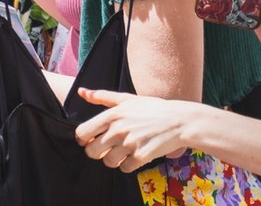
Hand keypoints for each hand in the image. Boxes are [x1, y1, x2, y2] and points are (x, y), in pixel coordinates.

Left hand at [75, 88, 199, 172]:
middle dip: (97, 152)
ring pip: (108, 162)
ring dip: (113, 159)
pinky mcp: (141, 156)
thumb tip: (81, 92)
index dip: (83, 139)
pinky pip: (124, 168)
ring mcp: (130, 144)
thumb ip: (102, 96)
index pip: (82, 133)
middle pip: (91, 151)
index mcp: (113, 114)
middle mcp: (118, 129)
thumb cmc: (153, 108)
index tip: (91, 139)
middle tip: (107, 148)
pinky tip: (134, 156)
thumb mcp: (128, 99)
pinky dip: (128, 165)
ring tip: (123, 151)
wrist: (180, 121)